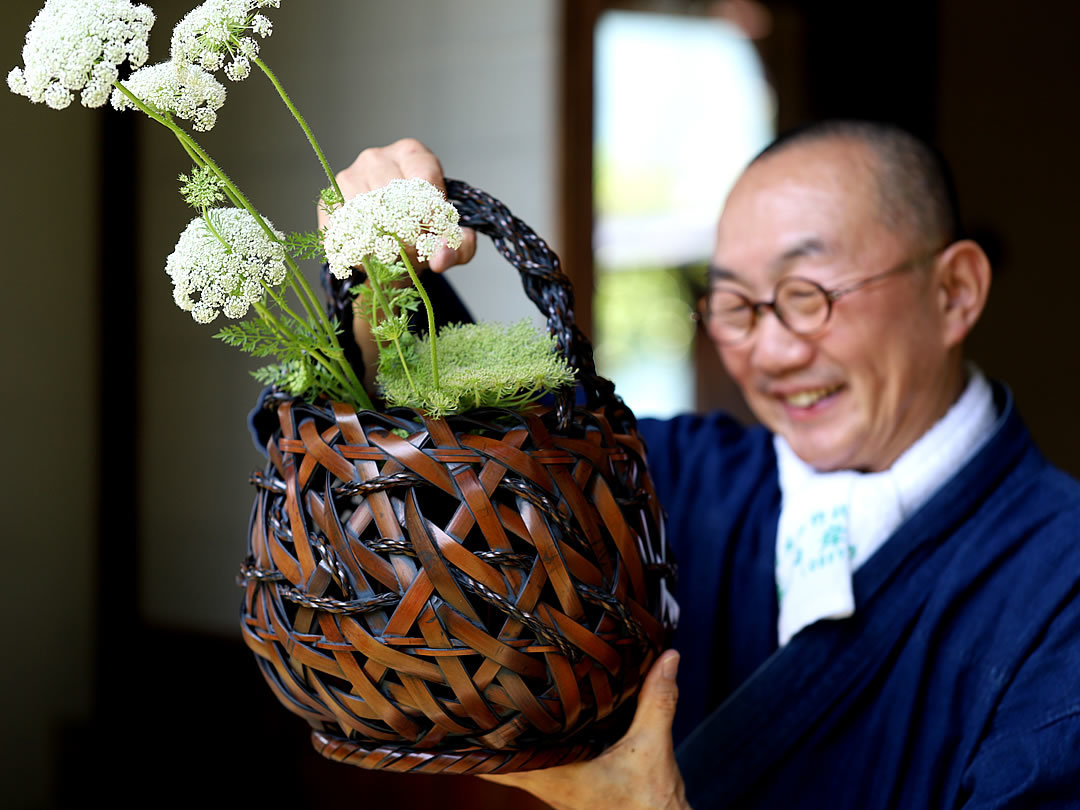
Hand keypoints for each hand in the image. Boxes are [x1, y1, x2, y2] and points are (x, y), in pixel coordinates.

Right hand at [317, 137, 476, 272]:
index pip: (424, 182)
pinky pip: (342, 227)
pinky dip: (355, 246)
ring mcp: (349, 175)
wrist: (389, 249)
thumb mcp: (452, 243)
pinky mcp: (328, 199)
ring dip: (379, 241)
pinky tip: (369, 253)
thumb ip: (459, 248)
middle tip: (411, 251)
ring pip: (366, 214)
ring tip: (391, 253)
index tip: (431, 236)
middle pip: (393, 199)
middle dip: (406, 233)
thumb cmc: (424, 235)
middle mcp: (377, 157)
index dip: (430, 216)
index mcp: (412, 154)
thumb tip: (442, 255)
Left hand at [480, 650, 690, 809]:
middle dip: (484, 734)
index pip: (502, 762)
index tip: (458, 716)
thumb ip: (657, 700)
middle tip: (464, 700)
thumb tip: (668, 657)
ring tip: (483, 704)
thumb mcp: (653, 746)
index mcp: (559, 778)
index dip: (478, 740)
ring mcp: (555, 789)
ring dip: (504, 740)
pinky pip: (534, 766)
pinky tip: (526, 723)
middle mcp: (549, 786)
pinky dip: (526, 746)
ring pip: (516, 764)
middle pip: (500, 761)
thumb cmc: (651, 799)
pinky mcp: (567, 787)